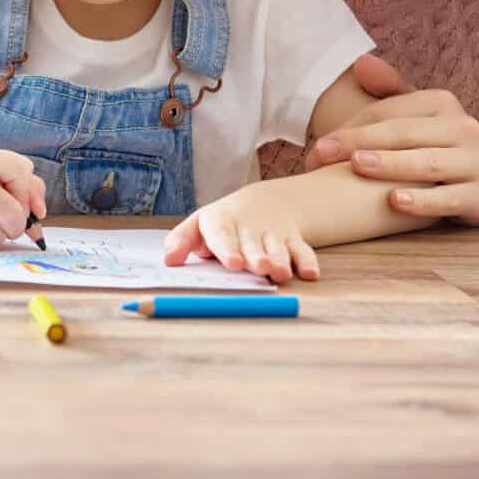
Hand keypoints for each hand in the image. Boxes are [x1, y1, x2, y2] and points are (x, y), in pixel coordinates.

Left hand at [162, 182, 317, 282]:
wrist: (262, 205)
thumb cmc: (222, 223)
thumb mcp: (199, 226)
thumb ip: (181, 241)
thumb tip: (168, 261)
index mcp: (222, 222)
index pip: (222, 233)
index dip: (227, 248)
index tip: (232, 263)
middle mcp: (249, 227)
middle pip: (253, 243)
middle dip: (257, 256)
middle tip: (259, 268)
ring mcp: (273, 233)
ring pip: (278, 248)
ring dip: (281, 260)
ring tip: (280, 273)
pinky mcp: (293, 240)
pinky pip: (303, 250)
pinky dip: (308, 261)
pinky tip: (310, 274)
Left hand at [304, 55, 478, 226]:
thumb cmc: (435, 148)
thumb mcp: (416, 118)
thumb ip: (389, 92)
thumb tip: (361, 63)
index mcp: (443, 103)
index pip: (388, 112)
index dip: (350, 128)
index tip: (318, 147)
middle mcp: (464, 127)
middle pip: (403, 134)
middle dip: (359, 143)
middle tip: (320, 156)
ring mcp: (477, 162)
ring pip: (426, 163)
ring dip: (390, 165)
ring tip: (357, 166)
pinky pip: (448, 199)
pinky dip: (422, 201)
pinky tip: (394, 201)